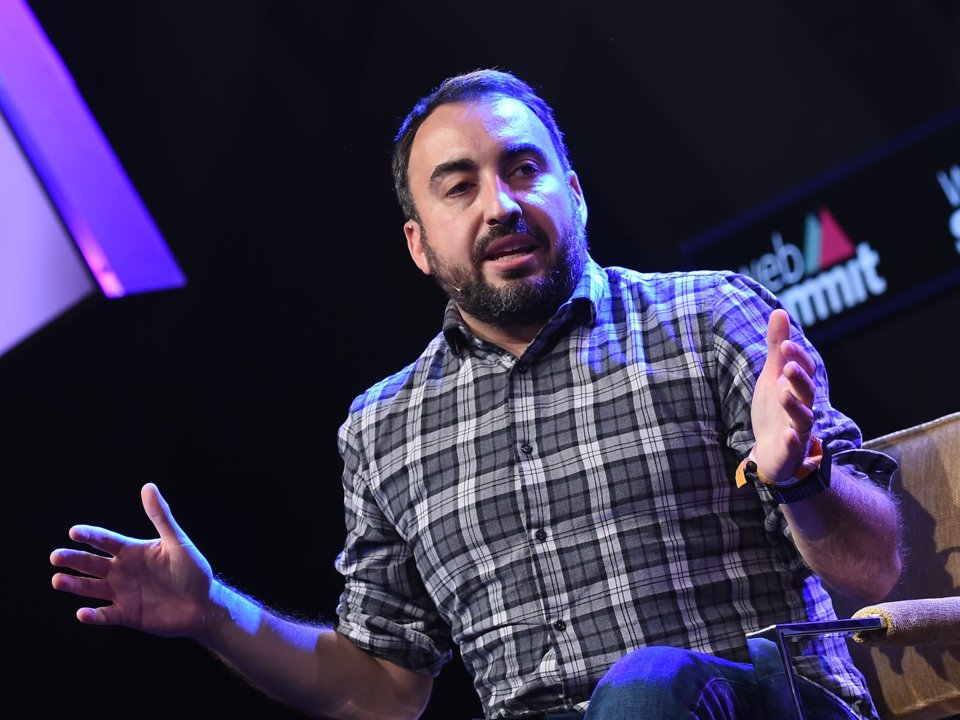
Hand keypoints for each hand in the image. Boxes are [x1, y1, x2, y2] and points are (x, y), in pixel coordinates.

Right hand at [51, 483, 212, 638]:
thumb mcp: (178, 541)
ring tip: (57, 580)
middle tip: (56, 556)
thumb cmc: (193, 570)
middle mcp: (122, 570)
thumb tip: (148, 487)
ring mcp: (122, 593)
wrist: (203, 604)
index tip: (74, 532)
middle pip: (91, 563)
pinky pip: (105, 615)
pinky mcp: (127, 614)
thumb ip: (161, 516)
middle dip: (73, 559)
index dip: (90, 536)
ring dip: (74, 585)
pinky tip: (83, 613)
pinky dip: (93, 616)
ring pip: (91, 588)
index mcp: (132, 551)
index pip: (105, 541)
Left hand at [750, 308, 816, 482]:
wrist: (771, 449)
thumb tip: (779, 310)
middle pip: (807, 392)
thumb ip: (776, 346)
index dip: (796, 357)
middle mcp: (803, 406)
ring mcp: (797, 429)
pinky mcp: (789, 450)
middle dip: (799, 379)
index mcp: (798, 388)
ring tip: (783, 392)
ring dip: (795, 405)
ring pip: (803, 418)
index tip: (784, 344)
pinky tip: (788, 436)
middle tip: (788, 365)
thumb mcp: (772, 374)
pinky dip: (792, 441)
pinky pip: (793, 446)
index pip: (803, 370)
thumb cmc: (774, 408)